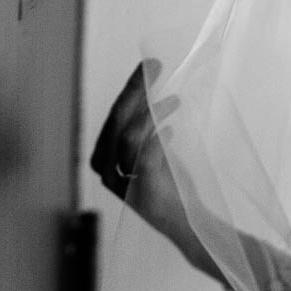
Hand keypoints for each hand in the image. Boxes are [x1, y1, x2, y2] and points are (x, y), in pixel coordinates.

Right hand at [90, 60, 184, 227]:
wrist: (186, 223)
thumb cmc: (168, 184)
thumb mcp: (152, 149)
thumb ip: (145, 127)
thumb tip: (150, 88)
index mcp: (104, 159)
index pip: (115, 115)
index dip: (130, 89)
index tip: (149, 68)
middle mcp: (108, 171)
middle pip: (118, 120)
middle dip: (136, 90)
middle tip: (154, 67)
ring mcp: (124, 185)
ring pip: (129, 137)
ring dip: (151, 113)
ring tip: (173, 101)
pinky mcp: (144, 194)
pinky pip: (145, 158)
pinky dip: (157, 140)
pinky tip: (170, 131)